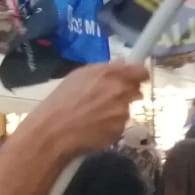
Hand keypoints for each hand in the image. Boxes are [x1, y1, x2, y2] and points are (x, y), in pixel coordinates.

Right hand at [24, 63, 146, 157]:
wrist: (54, 131)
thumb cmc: (61, 101)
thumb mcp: (78, 76)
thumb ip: (104, 69)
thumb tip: (122, 64)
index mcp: (109, 73)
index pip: (140, 72)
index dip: (138, 76)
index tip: (135, 80)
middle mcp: (120, 90)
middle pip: (136, 91)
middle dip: (126, 95)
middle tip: (108, 101)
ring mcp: (122, 110)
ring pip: (127, 109)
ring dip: (117, 112)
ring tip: (96, 116)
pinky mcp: (120, 129)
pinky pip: (120, 125)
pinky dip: (111, 126)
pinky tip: (95, 128)